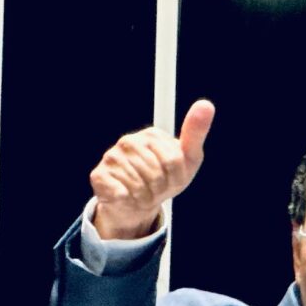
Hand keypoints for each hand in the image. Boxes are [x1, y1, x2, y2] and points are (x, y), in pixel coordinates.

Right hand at [89, 98, 212, 240]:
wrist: (139, 202)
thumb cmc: (166, 179)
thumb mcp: (188, 159)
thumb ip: (195, 133)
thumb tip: (206, 104)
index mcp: (152, 136)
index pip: (174, 160)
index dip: (177, 177)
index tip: (173, 178)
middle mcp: (129, 141)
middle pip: (156, 174)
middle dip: (161, 188)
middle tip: (157, 188)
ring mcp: (112, 156)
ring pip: (138, 185)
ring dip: (146, 196)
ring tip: (144, 192)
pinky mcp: (99, 174)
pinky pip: (121, 192)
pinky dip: (129, 200)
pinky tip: (127, 196)